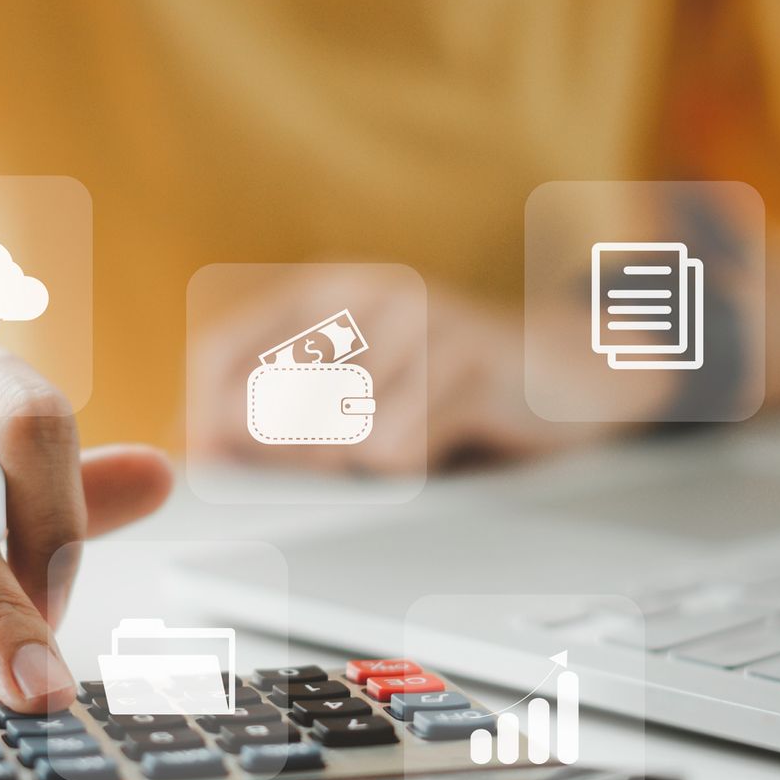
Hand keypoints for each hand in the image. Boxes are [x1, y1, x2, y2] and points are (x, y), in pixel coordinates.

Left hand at [190, 271, 674, 471]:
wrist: (576, 368)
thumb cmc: (454, 386)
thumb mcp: (367, 381)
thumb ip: (292, 408)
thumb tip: (203, 450)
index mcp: (330, 291)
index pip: (226, 352)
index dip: (206, 415)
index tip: (203, 464)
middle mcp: (369, 293)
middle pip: (273, 400)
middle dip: (274, 459)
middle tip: (296, 489)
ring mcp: (422, 322)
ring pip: (334, 434)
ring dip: (347, 472)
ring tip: (385, 462)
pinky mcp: (468, 362)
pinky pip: (398, 448)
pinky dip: (405, 472)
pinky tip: (436, 451)